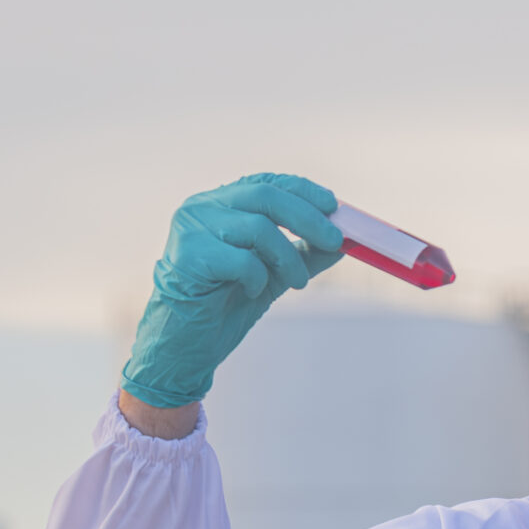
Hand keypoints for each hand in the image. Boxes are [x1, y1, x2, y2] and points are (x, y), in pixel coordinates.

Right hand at [120, 174, 343, 407]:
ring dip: (288, 258)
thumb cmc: (224, 307)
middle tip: (335, 241)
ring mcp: (190, 228)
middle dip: (308, 218)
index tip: (334, 206)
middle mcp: (202, 207)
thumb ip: (303, 254)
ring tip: (296, 283)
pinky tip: (250, 292)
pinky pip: (241, 260)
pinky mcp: (187, 255)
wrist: (185, 347)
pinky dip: (257, 277)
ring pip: (257, 227)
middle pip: (265, 196)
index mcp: (220, 204)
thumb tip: (343, 242)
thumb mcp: (273, 275)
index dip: (303, 190)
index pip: (266, 182)